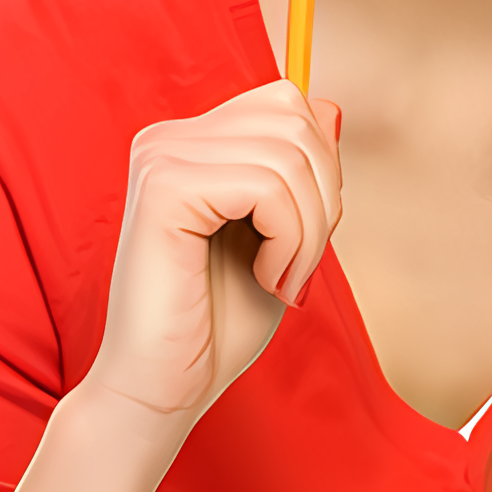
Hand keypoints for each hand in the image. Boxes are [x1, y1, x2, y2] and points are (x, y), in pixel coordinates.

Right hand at [84, 80, 341, 433]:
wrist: (164, 388)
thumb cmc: (217, 324)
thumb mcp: (281, 236)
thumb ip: (300, 173)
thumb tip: (330, 107)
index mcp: (191, 144)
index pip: (287, 103)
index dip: (321, 167)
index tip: (305, 236)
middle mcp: (169, 138)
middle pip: (294, 117)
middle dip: (323, 198)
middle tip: (301, 265)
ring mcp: (162, 157)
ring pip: (289, 155)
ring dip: (309, 230)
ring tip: (284, 278)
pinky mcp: (164, 189)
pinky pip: (266, 186)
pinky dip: (287, 240)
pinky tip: (265, 277)